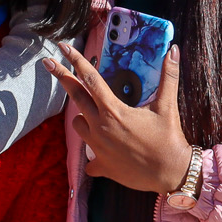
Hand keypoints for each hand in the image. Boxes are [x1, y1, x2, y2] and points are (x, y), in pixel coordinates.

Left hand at [43, 46, 191, 194]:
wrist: (172, 173)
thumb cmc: (169, 139)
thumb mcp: (167, 106)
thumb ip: (169, 76)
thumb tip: (173, 50)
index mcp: (114, 110)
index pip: (90, 79)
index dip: (76, 60)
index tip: (63, 47)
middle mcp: (101, 127)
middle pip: (75, 97)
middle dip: (61, 77)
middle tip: (48, 63)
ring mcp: (98, 148)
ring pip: (78, 124)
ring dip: (83, 116)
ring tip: (94, 114)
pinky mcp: (101, 166)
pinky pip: (88, 159)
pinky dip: (93, 153)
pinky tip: (104, 151)